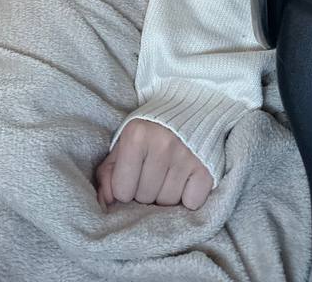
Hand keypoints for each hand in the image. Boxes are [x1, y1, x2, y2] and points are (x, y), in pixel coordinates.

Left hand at [94, 119, 212, 209]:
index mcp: (136, 136)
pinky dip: (188, 198)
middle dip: (146, 192)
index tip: (133, 175)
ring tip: (168, 175)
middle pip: (145, 198)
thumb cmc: (150, 131)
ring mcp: (186, 157)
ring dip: (166, 196)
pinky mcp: (206, 168)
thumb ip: (108, 172)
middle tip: (152, 174)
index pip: (122, 191)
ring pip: (168, 203)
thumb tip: (105, 203)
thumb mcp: (124, 143)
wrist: (188, 108)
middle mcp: (162, 145)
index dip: (126, 188)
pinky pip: (191, 203)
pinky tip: (185, 180)